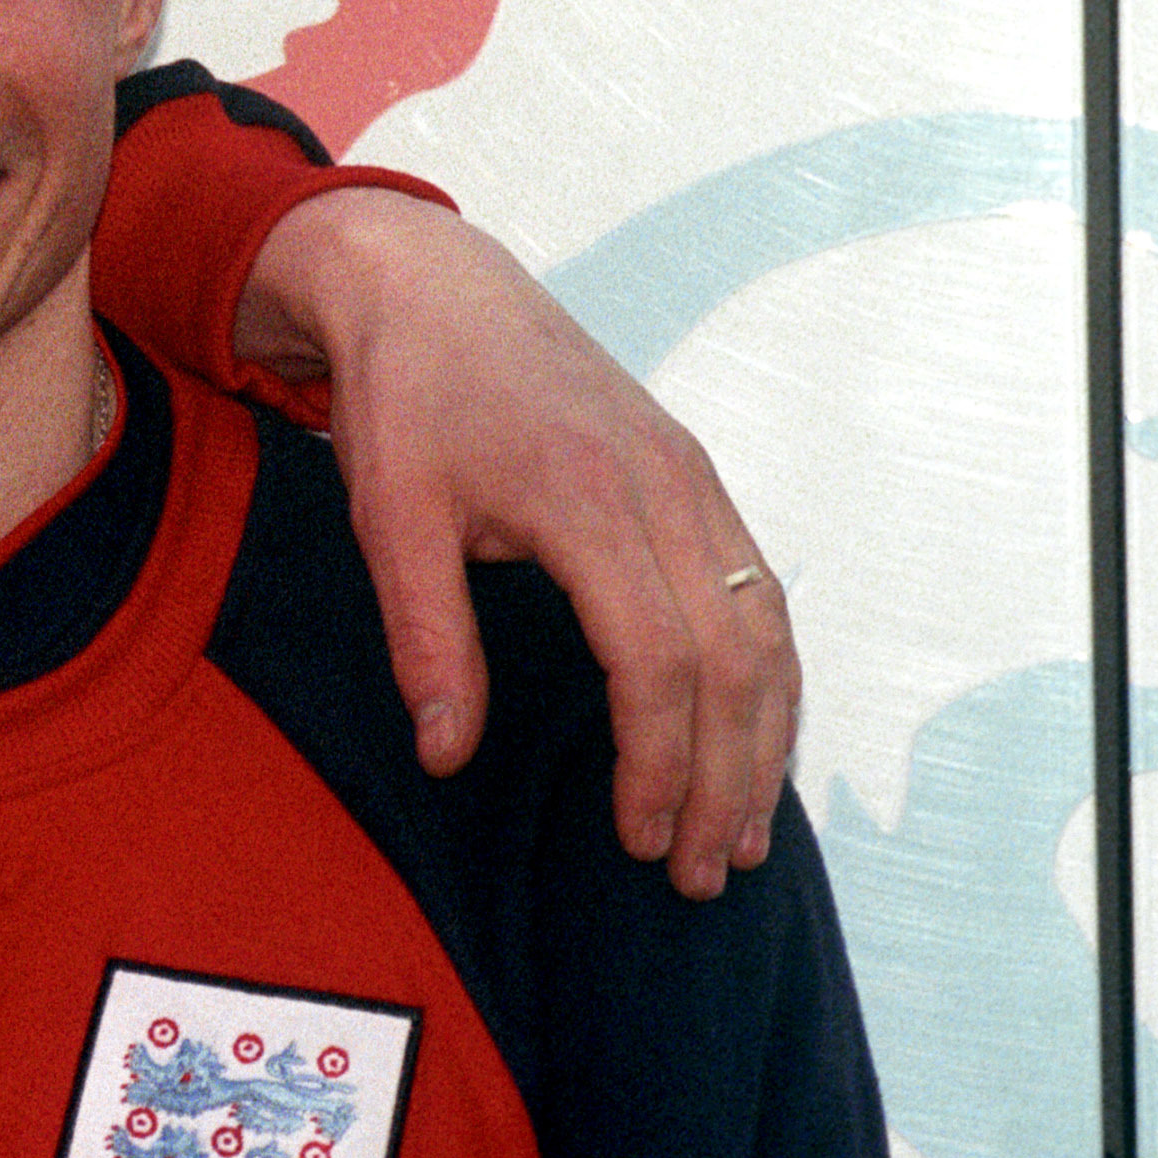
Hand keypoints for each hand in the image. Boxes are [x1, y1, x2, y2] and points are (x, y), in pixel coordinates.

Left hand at [239, 187, 794, 897]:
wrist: (432, 285)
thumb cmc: (405, 399)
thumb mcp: (389, 516)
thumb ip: (426, 638)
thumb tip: (447, 755)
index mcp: (587, 499)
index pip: (656, 661)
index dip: (656, 763)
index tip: (636, 839)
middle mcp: (665, 487)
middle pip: (734, 659)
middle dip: (726, 776)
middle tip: (700, 872)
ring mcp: (692, 477)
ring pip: (766, 627)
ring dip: (763, 737)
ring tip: (739, 833)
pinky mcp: (695, 475)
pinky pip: (758, 589)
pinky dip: (768, 675)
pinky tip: (751, 739)